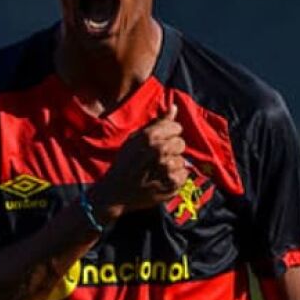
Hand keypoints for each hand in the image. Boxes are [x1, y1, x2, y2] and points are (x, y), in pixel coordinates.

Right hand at [89, 103, 187, 220]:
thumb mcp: (134, 139)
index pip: (176, 128)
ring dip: (172, 165)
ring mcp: (167, 168)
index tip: (160, 142)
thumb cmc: (124, 163)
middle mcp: (159, 150)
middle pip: (181, 143)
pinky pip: (184, 175)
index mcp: (150, 136)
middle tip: (158, 158)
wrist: (115, 192)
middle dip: (172, 150)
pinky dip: (175, 178)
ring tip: (157, 171)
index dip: (169, 135)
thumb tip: (174, 107)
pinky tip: (161, 179)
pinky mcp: (172, 184)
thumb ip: (157, 123)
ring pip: (182, 160)